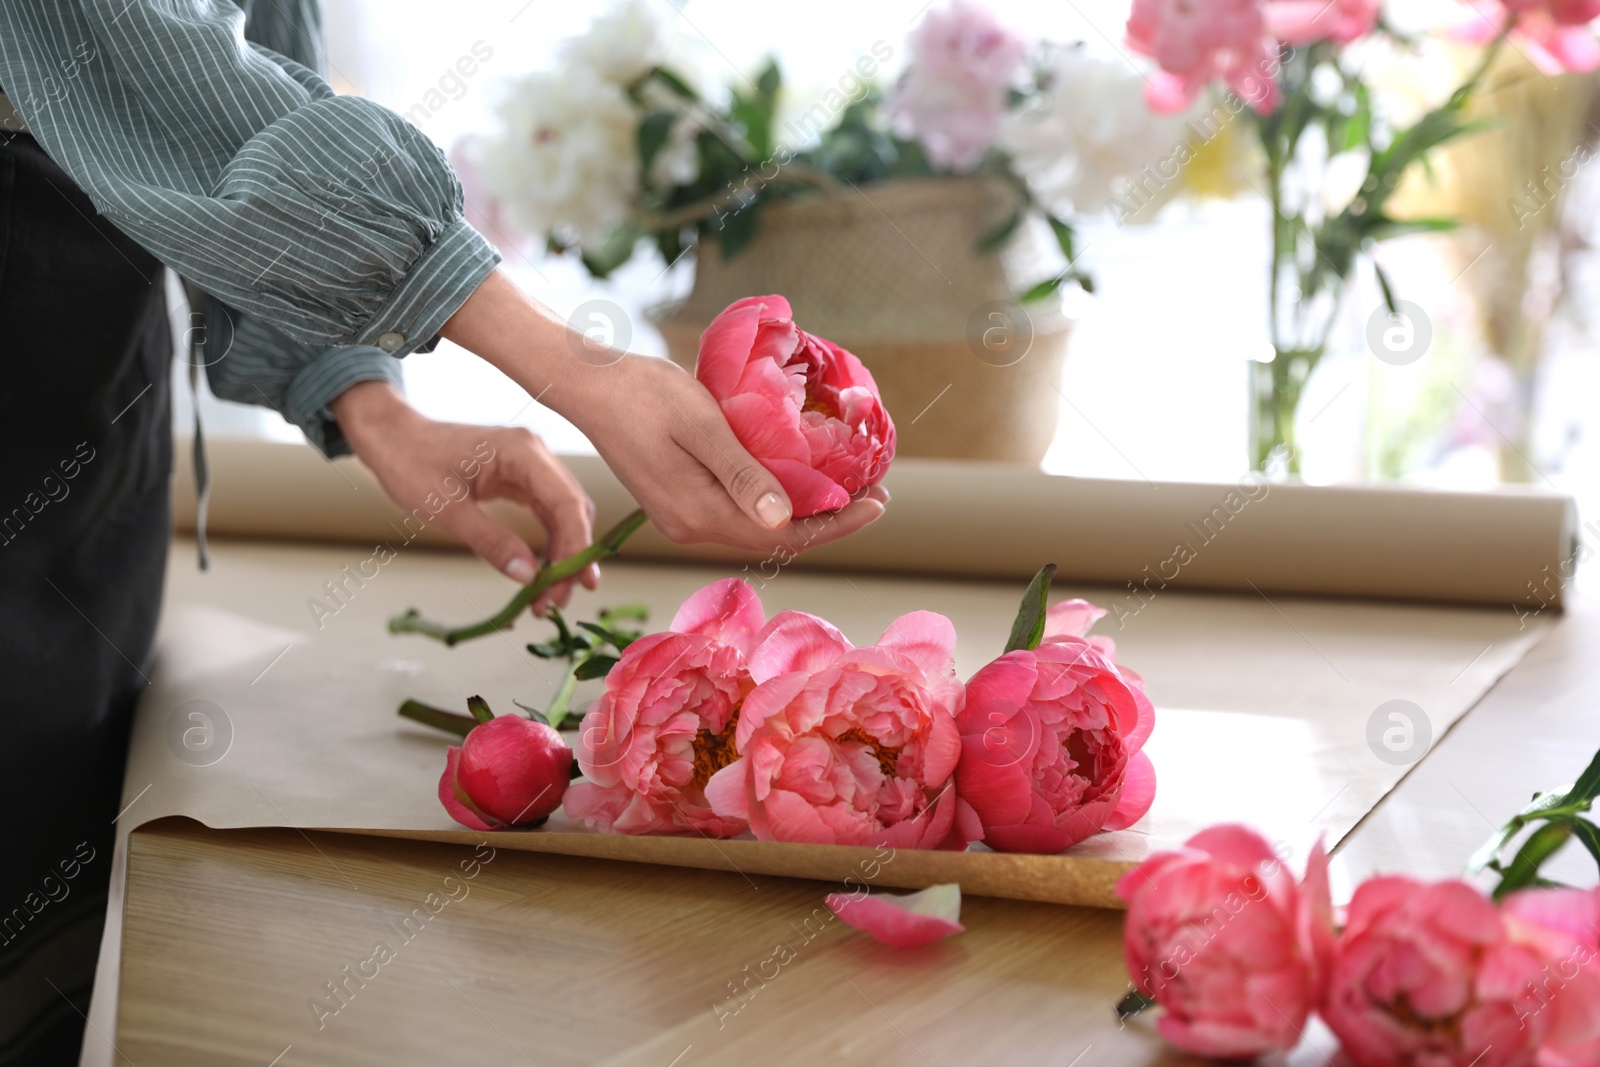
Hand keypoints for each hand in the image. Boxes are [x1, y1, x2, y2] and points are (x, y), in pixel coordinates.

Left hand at [330, 381, 597, 613]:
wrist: (392, 437)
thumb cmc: (410, 463)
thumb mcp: (447, 509)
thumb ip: (490, 541)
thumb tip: (528, 576)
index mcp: (521, 452)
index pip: (567, 503)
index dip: (578, 546)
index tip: (577, 583)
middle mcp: (535, 454)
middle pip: (573, 510)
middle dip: (572, 557)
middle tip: (558, 601)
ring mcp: (531, 465)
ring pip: (565, 515)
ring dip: (564, 555)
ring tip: (550, 596)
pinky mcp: (522, 477)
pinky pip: (548, 513)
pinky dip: (549, 543)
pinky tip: (542, 572)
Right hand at [441, 272, 887, 554]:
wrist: (586, 385)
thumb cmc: (641, 393)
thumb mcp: (700, 425)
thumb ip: (742, 473)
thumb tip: (784, 519)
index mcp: (698, 513)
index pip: (782, 535)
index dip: (836, 523)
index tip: (878, 501)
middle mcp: (691, 526)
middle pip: (775, 538)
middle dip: (829, 520)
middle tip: (876, 494)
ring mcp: (683, 516)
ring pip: (758, 526)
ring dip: (805, 511)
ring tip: (848, 486)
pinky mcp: (679, 499)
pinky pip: (740, 510)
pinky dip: (776, 500)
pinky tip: (799, 478)